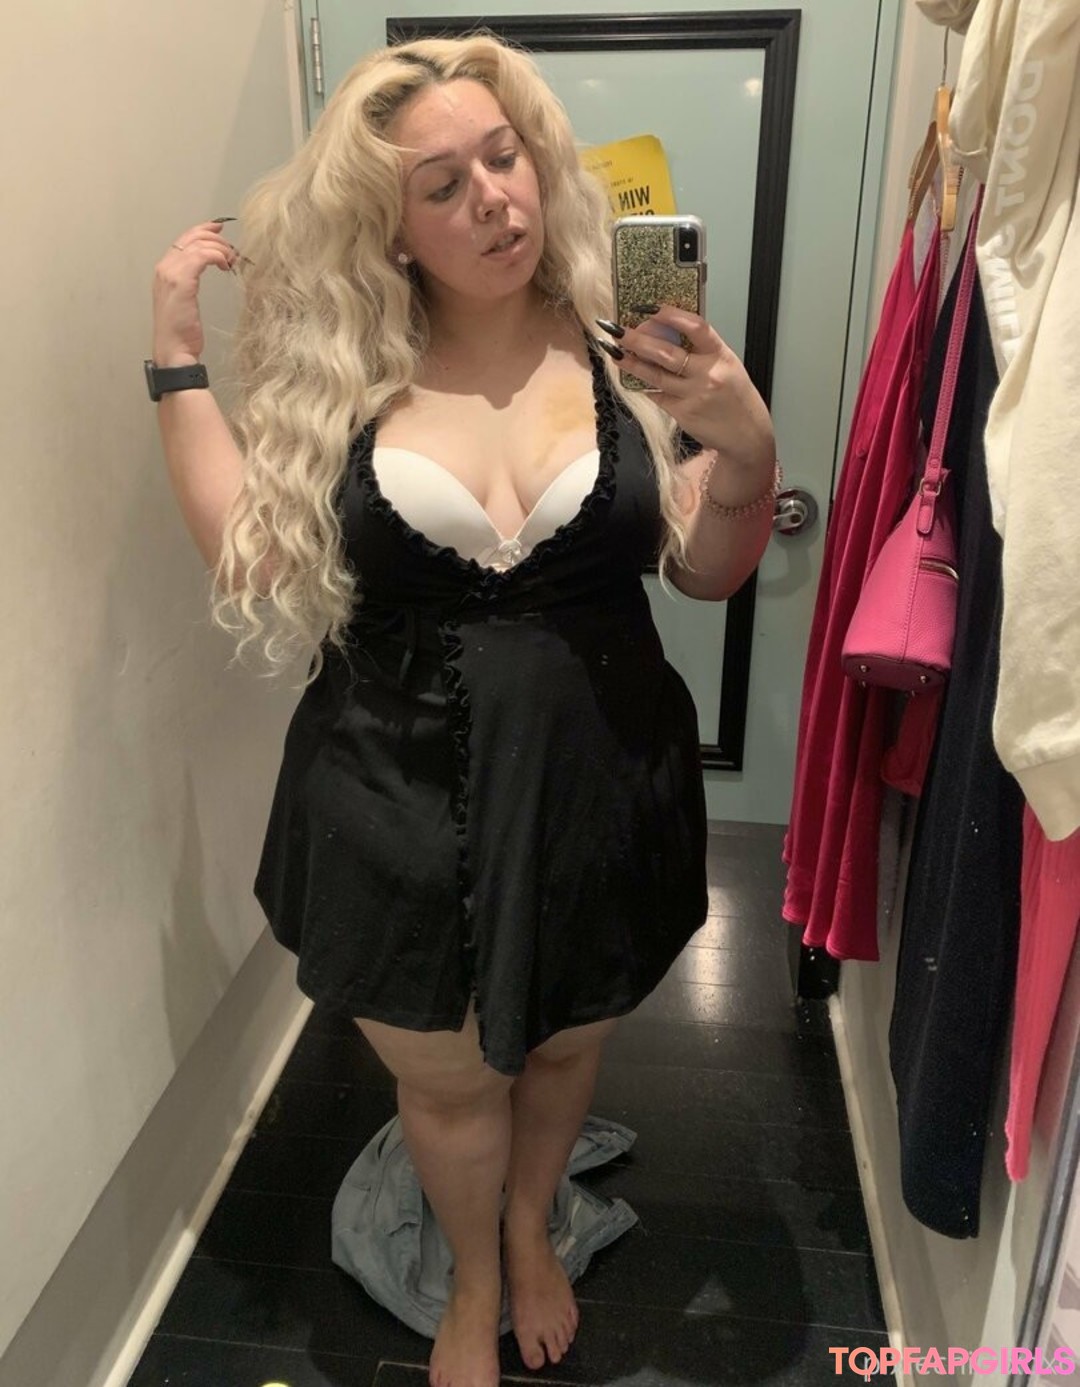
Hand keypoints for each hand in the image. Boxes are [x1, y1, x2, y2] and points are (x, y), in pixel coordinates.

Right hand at [150, 220, 237, 366]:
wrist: (174, 350)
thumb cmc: (182, 332)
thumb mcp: (184, 300)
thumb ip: (190, 280)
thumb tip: (207, 264)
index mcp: (163, 271)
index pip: (182, 241)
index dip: (202, 231)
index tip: (219, 230)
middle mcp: (164, 268)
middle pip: (190, 238)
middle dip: (214, 238)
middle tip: (232, 250)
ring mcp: (171, 273)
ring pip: (198, 245)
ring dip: (219, 248)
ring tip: (232, 260)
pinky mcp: (181, 282)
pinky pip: (201, 256)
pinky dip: (217, 256)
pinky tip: (226, 265)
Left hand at [607, 305, 774, 475]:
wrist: (747, 434)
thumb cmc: (736, 397)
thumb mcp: (727, 366)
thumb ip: (702, 350)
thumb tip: (667, 332)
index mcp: (721, 356)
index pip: (696, 327)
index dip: (671, 315)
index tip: (649, 307)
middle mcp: (707, 374)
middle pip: (667, 353)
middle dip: (638, 339)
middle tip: (618, 330)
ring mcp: (693, 395)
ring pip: (655, 375)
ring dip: (631, 362)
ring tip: (614, 352)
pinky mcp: (682, 414)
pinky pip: (657, 395)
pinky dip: (643, 386)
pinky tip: (630, 378)